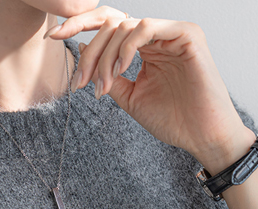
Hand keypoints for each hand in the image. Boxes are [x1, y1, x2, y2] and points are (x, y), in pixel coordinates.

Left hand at [45, 6, 256, 171]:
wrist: (203, 136)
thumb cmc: (175, 122)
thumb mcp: (131, 99)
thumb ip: (110, 77)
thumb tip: (84, 55)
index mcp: (147, 47)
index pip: (110, 27)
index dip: (79, 27)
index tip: (54, 38)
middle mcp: (159, 35)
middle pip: (112, 22)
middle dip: (90, 49)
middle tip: (81, 81)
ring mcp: (173, 32)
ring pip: (125, 25)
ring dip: (107, 56)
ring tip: (104, 85)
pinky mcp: (187, 34)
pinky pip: (146, 27)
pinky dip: (127, 47)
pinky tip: (121, 69)